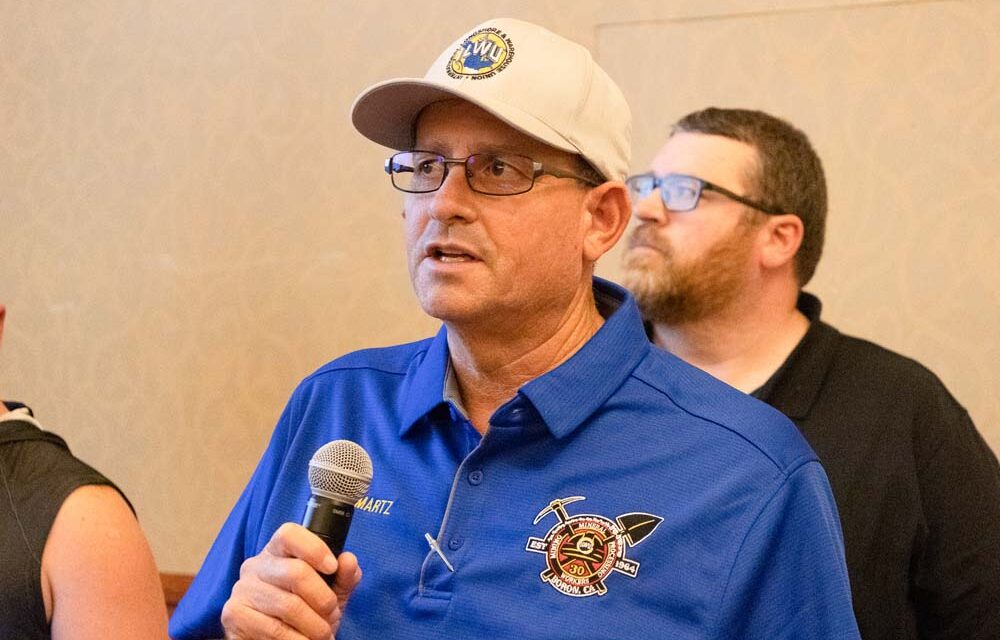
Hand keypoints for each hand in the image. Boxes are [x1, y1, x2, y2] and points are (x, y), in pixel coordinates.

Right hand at [221, 523, 361, 639]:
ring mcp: (242, 589)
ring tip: (323, 635)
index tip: (332, 568)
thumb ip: (343, 577)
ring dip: (314, 626)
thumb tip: (348, 560)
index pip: (289, 534)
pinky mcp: (234, 615)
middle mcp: (256, 566)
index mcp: (278, 552)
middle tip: (332, 615)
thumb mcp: (329, 593)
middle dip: (323, 599)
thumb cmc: (304, 613)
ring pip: (288, 605)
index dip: (314, 548)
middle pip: (295, 571)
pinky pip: (273, 629)